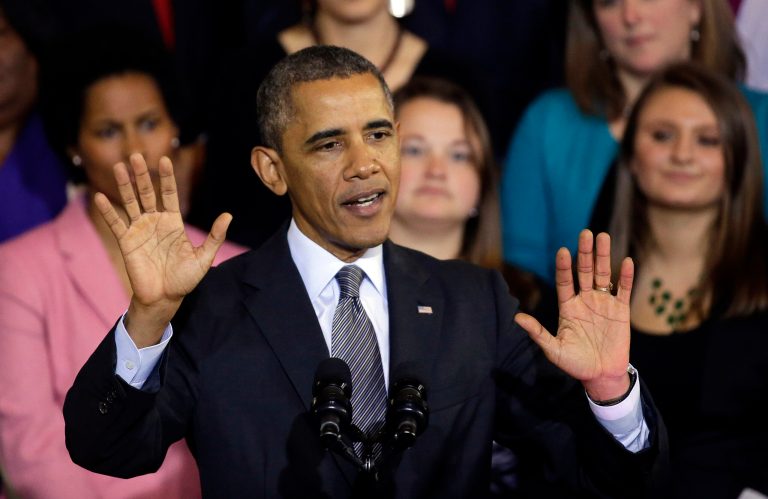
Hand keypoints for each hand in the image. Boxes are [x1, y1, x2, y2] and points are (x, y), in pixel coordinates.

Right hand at [95, 154, 231, 346]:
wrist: (165, 298)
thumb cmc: (185, 279)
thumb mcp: (204, 257)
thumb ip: (214, 236)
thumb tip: (229, 215)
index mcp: (173, 223)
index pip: (169, 194)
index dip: (167, 178)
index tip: (164, 159)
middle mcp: (155, 222)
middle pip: (147, 193)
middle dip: (142, 175)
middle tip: (135, 155)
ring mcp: (139, 230)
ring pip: (131, 202)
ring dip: (124, 185)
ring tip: (118, 166)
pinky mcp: (126, 242)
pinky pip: (116, 223)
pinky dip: (108, 211)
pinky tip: (100, 196)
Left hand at [515, 230, 633, 400]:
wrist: (601, 375)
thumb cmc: (575, 363)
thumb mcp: (553, 350)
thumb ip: (538, 333)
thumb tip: (516, 318)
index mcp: (568, 306)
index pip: (564, 281)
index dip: (564, 267)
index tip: (563, 250)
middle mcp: (584, 300)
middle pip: (584, 271)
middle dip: (585, 252)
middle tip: (585, 232)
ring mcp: (603, 303)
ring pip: (603, 274)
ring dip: (603, 256)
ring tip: (602, 236)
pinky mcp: (621, 311)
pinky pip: (624, 290)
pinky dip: (625, 276)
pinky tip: (625, 260)